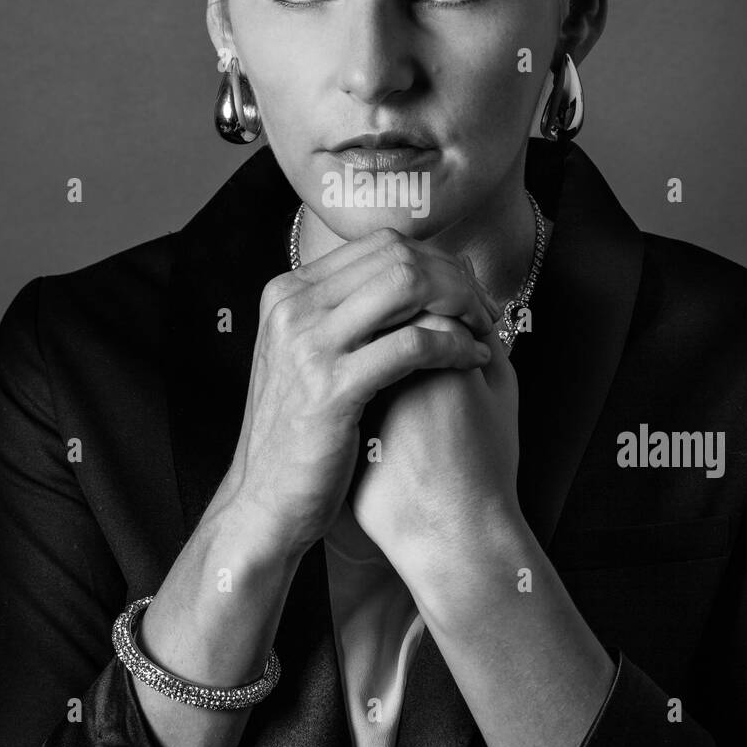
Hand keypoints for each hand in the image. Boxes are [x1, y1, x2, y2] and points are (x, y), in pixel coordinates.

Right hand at [221, 227, 503, 556]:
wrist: (263, 502)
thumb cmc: (300, 434)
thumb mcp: (307, 357)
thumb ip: (345, 315)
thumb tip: (410, 277)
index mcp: (288, 292)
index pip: (380, 244)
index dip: (436, 261)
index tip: (467, 291)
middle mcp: (293, 307)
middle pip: (398, 257)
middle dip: (454, 279)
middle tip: (484, 310)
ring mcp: (309, 345)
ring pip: (407, 286)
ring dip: (458, 305)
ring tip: (481, 331)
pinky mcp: (332, 388)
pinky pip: (412, 344)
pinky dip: (453, 346)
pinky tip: (472, 361)